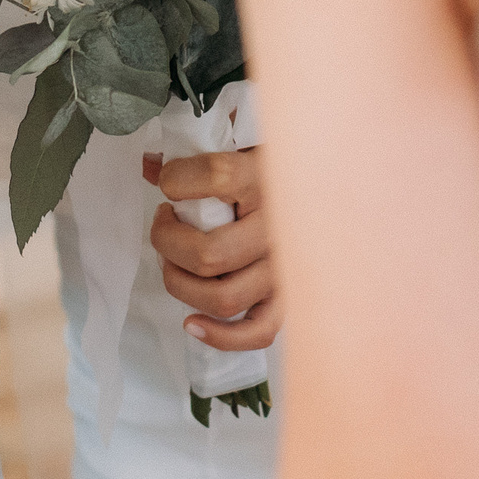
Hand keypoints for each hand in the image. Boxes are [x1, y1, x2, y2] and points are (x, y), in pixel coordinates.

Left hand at [144, 147, 279, 350]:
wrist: (331, 177)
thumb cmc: (275, 163)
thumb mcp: (241, 143)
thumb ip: (197, 147)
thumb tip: (148, 166)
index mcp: (266, 178)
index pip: (215, 177)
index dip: (176, 180)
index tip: (168, 181)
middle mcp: (278, 227)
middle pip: (208, 255)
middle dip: (167, 242)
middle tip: (164, 223)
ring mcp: (284, 268)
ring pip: (223, 297)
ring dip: (181, 285)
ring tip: (172, 261)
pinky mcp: (288, 297)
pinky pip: (257, 331)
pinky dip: (220, 335)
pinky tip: (192, 323)